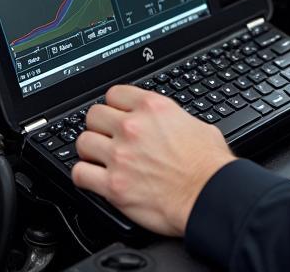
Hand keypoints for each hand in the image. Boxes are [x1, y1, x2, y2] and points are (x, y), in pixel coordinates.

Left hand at [72, 85, 234, 235]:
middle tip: (106, 137)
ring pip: (83, 142)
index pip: (114, 94)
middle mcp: (132, 128)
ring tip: (98, 157)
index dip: (115, 106)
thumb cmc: (208, 165)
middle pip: (94, 115)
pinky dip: (84, 176)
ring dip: (90, 150)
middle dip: (99, 126)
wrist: (209, 195)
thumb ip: (172, 118)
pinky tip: (92, 178)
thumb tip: (169, 123)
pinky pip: (80, 174)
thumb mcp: (195, 124)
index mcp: (152, 108)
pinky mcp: (113, 186)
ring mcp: (120, 156)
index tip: (116, 115)